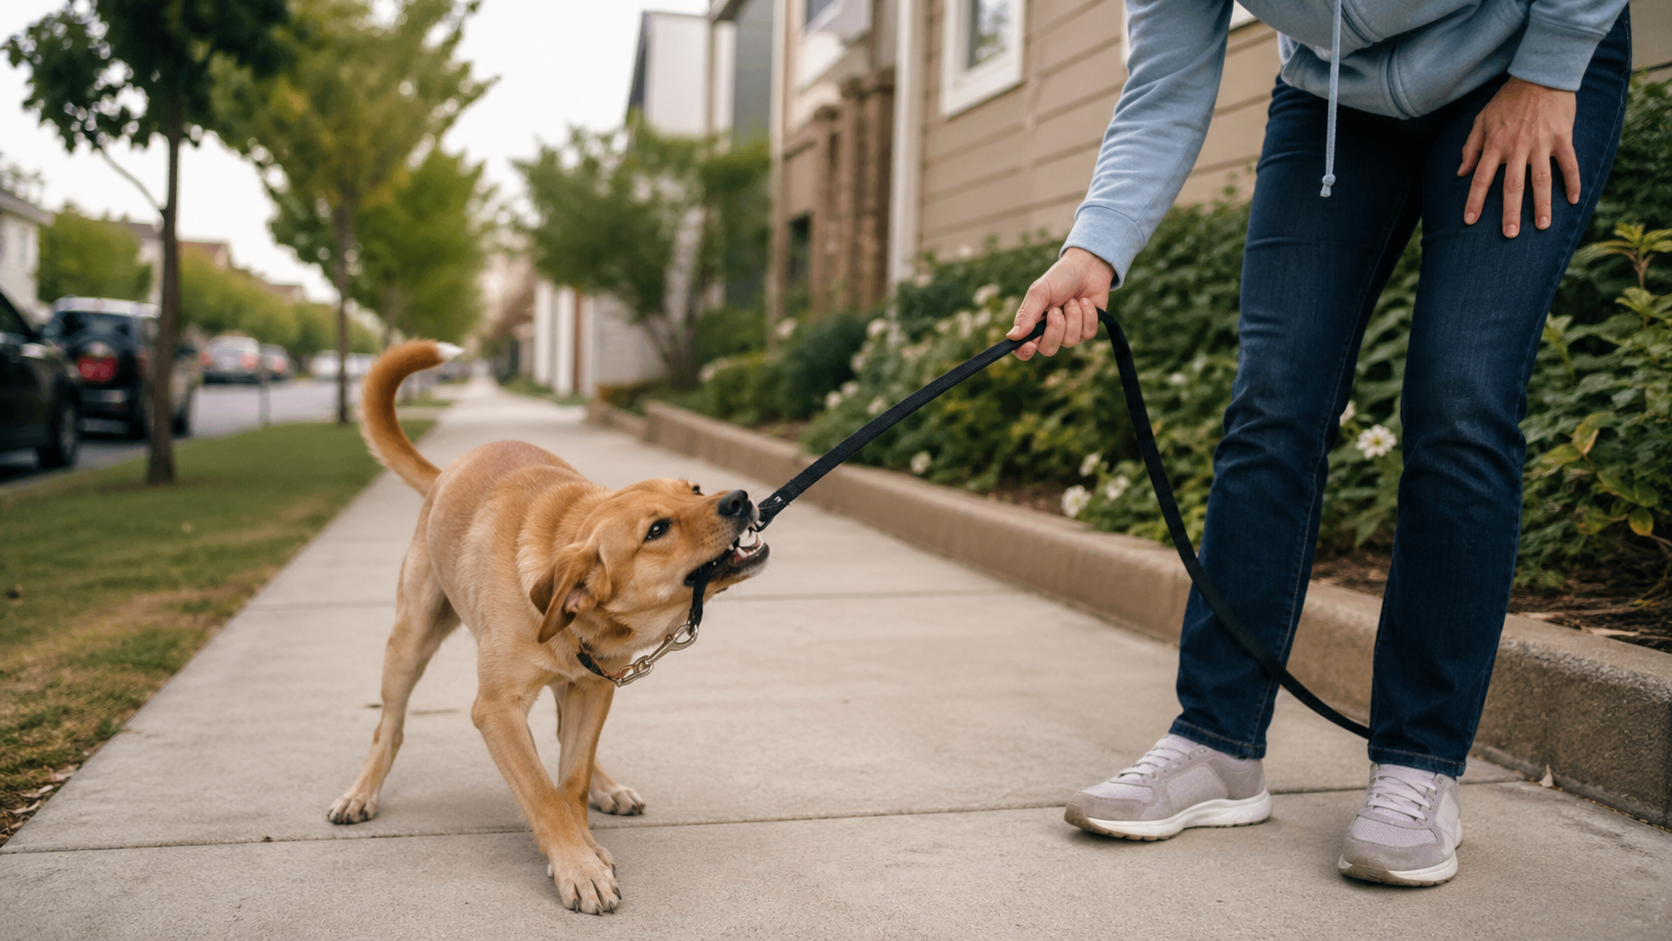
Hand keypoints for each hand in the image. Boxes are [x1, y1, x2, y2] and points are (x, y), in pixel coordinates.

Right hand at [1006, 247, 1113, 359]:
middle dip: (1055, 328)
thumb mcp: (1039, 292)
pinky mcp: (1087, 329)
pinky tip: (1085, 302)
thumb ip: (1027, 315)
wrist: (1087, 267)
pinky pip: (1087, 333)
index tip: (1030, 346)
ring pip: (1070, 341)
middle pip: (1048, 349)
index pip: (1023, 349)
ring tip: (1072, 300)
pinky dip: (1087, 315)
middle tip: (1056, 309)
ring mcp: (1069, 333)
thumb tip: (1012, 337)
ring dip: (1073, 316)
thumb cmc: (1059, 278)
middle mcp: (1050, 332)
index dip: (1024, 352)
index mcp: (1033, 324)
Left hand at [1458, 77, 1579, 237]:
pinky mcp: (1562, 138)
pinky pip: (1569, 164)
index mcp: (1495, 145)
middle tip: (1510, 234)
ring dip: (1542, 204)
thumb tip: (1460, 173)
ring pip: (1541, 179)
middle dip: (1510, 211)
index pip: (1481, 178)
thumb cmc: (1507, 100)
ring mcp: (1542, 143)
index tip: (1470, 221)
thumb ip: (1470, 148)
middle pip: (1512, 185)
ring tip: (1542, 225)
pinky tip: (1573, 201)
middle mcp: (1517, 147)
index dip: (1474, 200)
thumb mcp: (1481, 120)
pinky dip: (1572, 182)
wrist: (1540, 75)